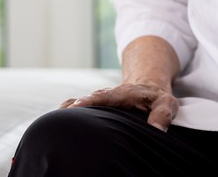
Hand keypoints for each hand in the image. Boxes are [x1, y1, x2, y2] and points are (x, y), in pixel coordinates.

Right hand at [60, 82, 178, 131]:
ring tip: (50, 128)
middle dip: (70, 110)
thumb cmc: (157, 97)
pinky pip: (73, 110)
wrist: (147, 86)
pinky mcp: (91, 107)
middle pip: (82, 101)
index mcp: (121, 93)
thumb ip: (163, 114)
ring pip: (74, 105)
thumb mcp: (167, 103)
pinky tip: (54, 129)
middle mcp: (104, 96)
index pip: (102, 96)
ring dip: (63, 114)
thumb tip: (156, 130)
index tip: (74, 107)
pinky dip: (63, 116)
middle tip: (56, 123)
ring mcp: (96, 101)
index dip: (88, 101)